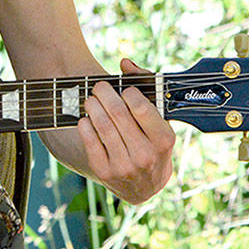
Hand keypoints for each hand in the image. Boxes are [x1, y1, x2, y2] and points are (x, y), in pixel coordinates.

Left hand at [76, 58, 175, 203]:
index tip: (124, 90)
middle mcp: (145, 155)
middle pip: (117, 113)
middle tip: (99, 87)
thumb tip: (125, 63)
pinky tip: (87, 118)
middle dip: (105, 93)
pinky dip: (85, 124)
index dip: (129, 92)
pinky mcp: (105, 172)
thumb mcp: (159, 120)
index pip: (141, 107)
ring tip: (91, 99)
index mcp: (163, 140)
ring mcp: (124, 166)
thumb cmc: (152, 143)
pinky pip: (89, 141)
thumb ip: (146, 87)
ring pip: (102, 125)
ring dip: (93, 106)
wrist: (145, 186)